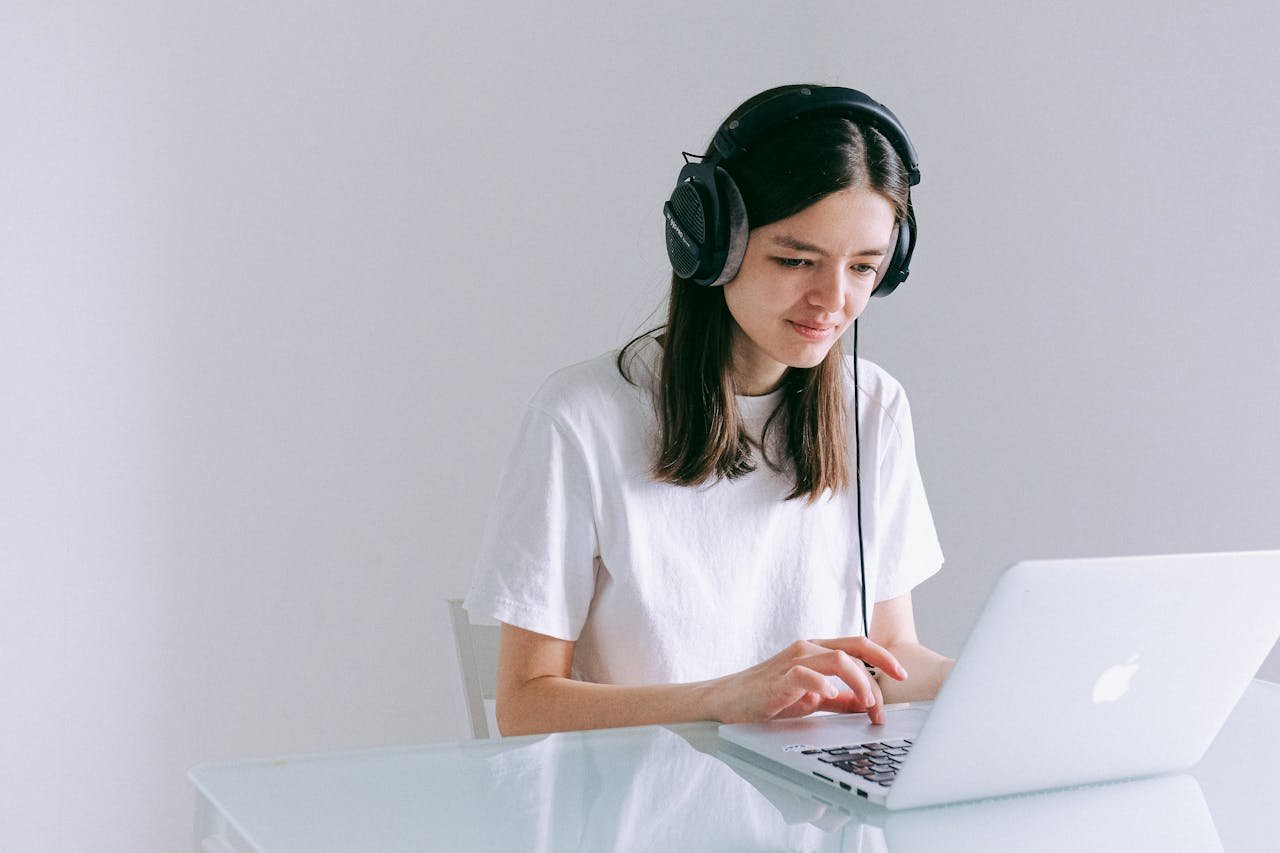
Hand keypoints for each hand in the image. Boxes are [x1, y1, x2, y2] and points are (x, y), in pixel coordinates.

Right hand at [709, 637, 907, 725]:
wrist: (726, 701)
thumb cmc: (767, 697)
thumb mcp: (811, 700)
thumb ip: (839, 700)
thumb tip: (867, 705)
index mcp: (817, 651)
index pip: (858, 645)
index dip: (884, 658)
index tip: (902, 677)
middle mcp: (807, 649)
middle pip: (854, 650)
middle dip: (877, 676)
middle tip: (884, 707)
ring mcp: (793, 660)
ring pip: (838, 659)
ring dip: (859, 682)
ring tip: (867, 706)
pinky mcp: (779, 678)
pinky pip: (806, 674)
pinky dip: (824, 685)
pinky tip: (832, 698)